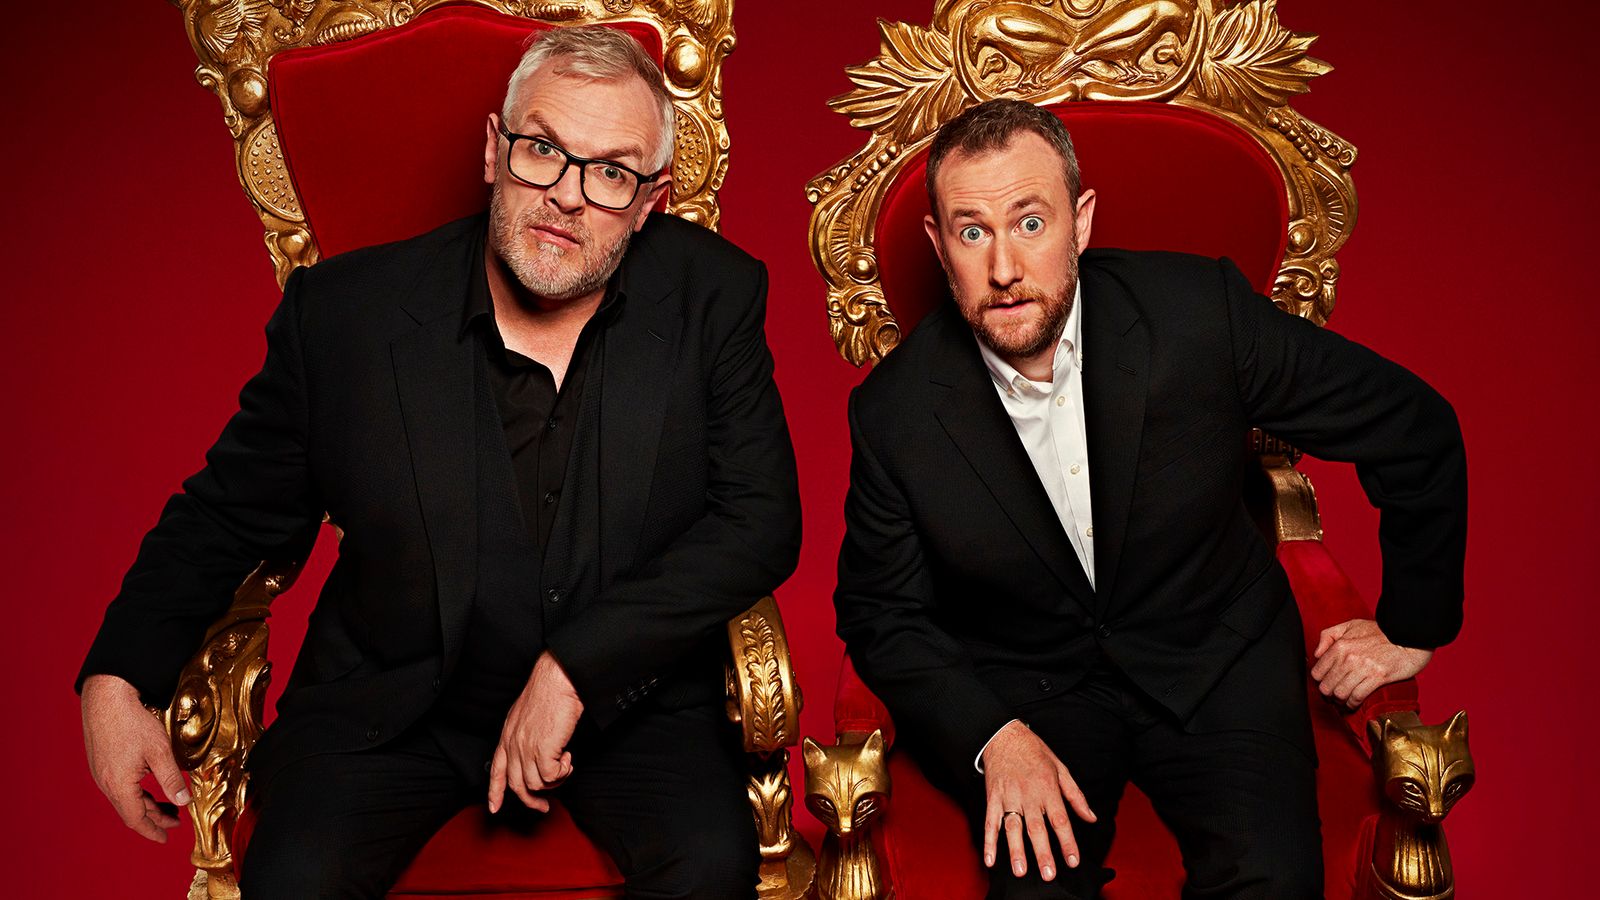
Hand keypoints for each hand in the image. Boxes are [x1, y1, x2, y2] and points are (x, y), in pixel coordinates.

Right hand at [81, 674, 190, 842]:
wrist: (106, 696)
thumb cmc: (132, 721)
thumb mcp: (159, 752)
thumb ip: (172, 779)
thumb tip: (184, 802)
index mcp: (119, 785)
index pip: (136, 819)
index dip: (152, 831)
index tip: (166, 838)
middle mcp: (105, 783)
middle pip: (130, 810)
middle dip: (153, 819)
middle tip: (174, 822)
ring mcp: (101, 773)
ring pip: (125, 798)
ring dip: (146, 805)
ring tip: (167, 806)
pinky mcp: (101, 762)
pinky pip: (119, 786)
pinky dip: (136, 792)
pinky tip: (150, 785)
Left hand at [488, 651, 583, 812]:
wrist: (558, 680)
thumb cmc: (548, 692)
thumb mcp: (526, 716)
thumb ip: (524, 735)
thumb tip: (534, 754)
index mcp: (507, 736)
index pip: (496, 771)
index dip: (494, 792)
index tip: (494, 808)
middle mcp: (513, 745)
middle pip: (517, 785)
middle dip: (531, 801)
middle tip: (544, 807)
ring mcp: (526, 748)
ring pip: (536, 784)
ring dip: (555, 780)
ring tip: (565, 764)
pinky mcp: (543, 750)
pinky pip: (552, 777)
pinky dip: (563, 772)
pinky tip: (568, 759)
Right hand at [980, 721, 1095, 881]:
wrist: (1004, 736)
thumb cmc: (1034, 752)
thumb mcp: (1061, 768)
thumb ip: (1076, 796)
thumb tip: (1091, 817)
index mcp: (1047, 788)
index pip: (1060, 820)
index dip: (1067, 841)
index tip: (1072, 860)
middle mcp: (1028, 795)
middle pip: (1037, 828)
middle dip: (1043, 853)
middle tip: (1048, 874)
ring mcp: (1008, 797)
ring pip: (1012, 828)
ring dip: (1015, 850)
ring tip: (1020, 870)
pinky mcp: (992, 798)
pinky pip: (990, 822)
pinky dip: (988, 842)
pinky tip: (990, 859)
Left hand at [1311, 618, 1432, 707]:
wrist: (1408, 635)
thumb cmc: (1381, 631)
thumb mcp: (1350, 625)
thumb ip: (1328, 636)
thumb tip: (1317, 654)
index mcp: (1339, 646)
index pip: (1317, 672)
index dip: (1320, 682)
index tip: (1325, 684)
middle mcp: (1348, 658)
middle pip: (1326, 686)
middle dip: (1328, 695)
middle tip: (1332, 696)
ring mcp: (1363, 668)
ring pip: (1340, 694)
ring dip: (1340, 701)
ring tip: (1343, 701)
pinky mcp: (1377, 678)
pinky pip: (1357, 697)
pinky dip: (1353, 704)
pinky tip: (1353, 703)